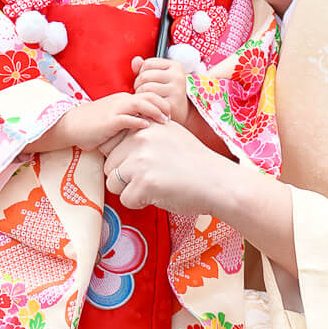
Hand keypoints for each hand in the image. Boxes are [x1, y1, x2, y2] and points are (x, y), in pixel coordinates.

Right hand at [49, 92, 168, 153]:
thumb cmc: (90, 125)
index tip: (168, 114)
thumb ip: (127, 120)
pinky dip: (139, 121)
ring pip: (141, 104)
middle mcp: (121, 101)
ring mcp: (115, 110)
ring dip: (155, 112)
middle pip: (148, 96)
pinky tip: (147, 127)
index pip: (147, 96)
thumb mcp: (112, 119)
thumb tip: (143, 131)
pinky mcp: (109, 121)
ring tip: (164, 120)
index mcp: (122, 99)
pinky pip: (128, 118)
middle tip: (171, 116)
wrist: (70, 125)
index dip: (160, 103)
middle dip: (162, 105)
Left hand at [103, 120, 233, 215]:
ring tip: (156, 185)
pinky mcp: (143, 183)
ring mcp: (140, 160)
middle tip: (153, 177)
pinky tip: (160, 194)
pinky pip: (125, 200)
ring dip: (130, 190)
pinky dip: (140, 203)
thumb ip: (144, 133)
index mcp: (145, 125)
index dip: (122, 158)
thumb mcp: (170, 134)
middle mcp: (140, 138)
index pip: (111, 142)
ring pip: (113, 183)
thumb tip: (117, 141)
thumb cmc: (195, 163)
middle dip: (126, 177)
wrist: (217, 182)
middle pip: (110, 165)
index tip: (140, 165)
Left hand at [131, 55, 189, 123]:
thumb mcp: (159, 76)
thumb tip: (136, 60)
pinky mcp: (171, 104)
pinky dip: (144, 103)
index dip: (142, 73)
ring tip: (144, 98)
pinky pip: (149, 101)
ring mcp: (176, 90)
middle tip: (141, 92)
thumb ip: (145, 68)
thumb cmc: (166, 92)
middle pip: (145, 76)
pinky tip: (147, 105)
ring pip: (145, 88)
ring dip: (140, 94)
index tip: (146, 81)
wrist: (181, 112)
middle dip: (138, 84)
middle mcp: (178, 76)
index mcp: (176, 66)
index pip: (148, 64)